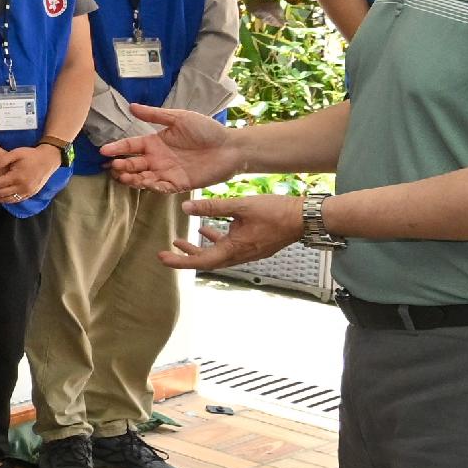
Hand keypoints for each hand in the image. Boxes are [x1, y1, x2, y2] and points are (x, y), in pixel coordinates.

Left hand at [0, 144, 61, 203]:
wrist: (49, 160)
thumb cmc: (31, 155)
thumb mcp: (16, 153)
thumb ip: (2, 159)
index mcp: (18, 177)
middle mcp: (23, 187)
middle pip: (1, 194)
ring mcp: (28, 192)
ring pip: (8, 200)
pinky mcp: (31, 194)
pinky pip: (16, 200)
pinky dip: (6, 200)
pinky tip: (0, 196)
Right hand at [104, 101, 243, 196]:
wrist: (230, 147)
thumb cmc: (207, 130)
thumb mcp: (179, 118)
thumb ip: (155, 115)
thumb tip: (131, 106)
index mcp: (156, 142)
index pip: (131, 146)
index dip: (117, 148)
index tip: (104, 150)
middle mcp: (158, 158)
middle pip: (133, 164)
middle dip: (121, 165)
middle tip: (113, 166)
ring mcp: (167, 172)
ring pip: (142, 178)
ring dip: (131, 178)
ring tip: (122, 176)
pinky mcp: (178, 184)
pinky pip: (160, 187)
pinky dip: (150, 186)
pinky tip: (144, 183)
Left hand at [165, 191, 304, 270]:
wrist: (305, 218)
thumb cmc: (276, 212)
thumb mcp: (240, 205)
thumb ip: (212, 206)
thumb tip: (185, 207)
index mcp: (235, 249)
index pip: (201, 261)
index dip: (179, 261)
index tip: (162, 257)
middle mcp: (240, 255)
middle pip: (206, 261)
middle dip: (185, 257)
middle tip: (165, 252)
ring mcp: (248, 252)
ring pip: (216, 254)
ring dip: (198, 249)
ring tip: (180, 241)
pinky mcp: (254, 245)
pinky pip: (228, 247)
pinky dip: (214, 240)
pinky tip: (206, 229)